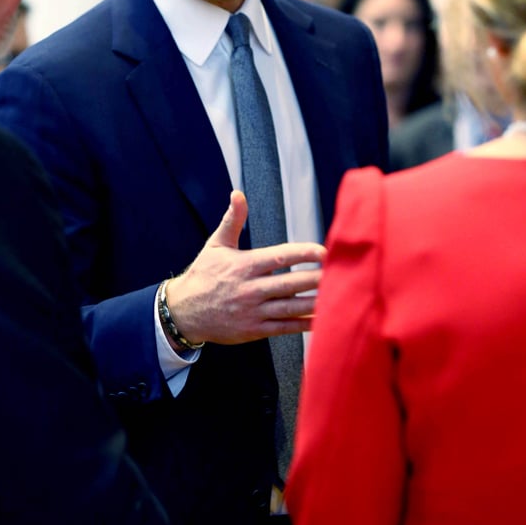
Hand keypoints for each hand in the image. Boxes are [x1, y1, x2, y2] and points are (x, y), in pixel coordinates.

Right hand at [164, 190, 325, 345]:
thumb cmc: (203, 275)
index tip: (324, 251)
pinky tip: (322, 320)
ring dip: (316, 302)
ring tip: (338, 296)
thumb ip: (233, 219)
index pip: (281, 257)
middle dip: (317, 279)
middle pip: (291, 283)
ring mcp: (254, 311)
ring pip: (291, 307)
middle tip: (341, 273)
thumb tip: (238, 194)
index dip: (304, 253)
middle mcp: (251, 289)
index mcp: (245, 265)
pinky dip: (304, 324)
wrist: (183, 312)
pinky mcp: (254, 330)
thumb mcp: (215, 245)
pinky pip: (284, 328)